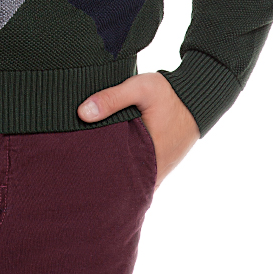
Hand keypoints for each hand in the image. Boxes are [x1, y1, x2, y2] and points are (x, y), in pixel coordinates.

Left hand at [78, 71, 198, 187]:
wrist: (195, 98)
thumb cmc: (168, 94)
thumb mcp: (140, 89)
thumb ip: (112, 98)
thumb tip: (82, 113)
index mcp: (148, 157)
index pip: (117, 180)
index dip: (96, 179)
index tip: (76, 174)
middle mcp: (154, 170)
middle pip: (122, 185)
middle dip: (101, 181)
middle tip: (77, 175)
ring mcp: (158, 170)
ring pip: (131, 182)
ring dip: (114, 176)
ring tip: (88, 171)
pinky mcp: (159, 165)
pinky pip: (139, 175)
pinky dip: (126, 171)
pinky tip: (109, 162)